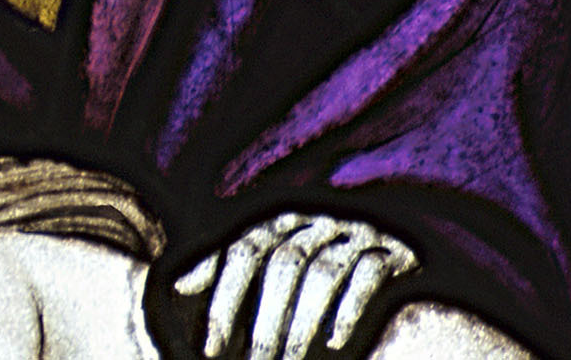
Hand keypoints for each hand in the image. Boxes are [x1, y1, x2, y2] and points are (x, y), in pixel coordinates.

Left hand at [174, 213, 419, 359]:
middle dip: (266, 318)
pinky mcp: (392, 253)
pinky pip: (371, 273)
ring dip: (304, 320)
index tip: (208, 349)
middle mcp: (316, 223)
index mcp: (280, 224)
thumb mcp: (262, 273)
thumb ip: (222, 274)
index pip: (244, 253)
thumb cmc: (303, 280)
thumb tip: (178, 282)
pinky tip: (335, 342)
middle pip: (285, 263)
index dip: (224, 300)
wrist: (377, 261)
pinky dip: (350, 307)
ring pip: (325, 270)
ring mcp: (356, 233)